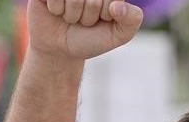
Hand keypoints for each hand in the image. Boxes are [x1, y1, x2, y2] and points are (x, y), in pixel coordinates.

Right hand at [28, 0, 143, 60]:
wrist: (59, 50)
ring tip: (69, 16)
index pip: (111, 0)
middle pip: (93, 0)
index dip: (107, 14)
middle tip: (82, 20)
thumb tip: (117, 5)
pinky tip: (56, 11)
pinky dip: (56, 9)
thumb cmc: (89, 38)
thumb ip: (132, 20)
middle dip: (88, 17)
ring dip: (71, 14)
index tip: (102, 18)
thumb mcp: (118, 35)